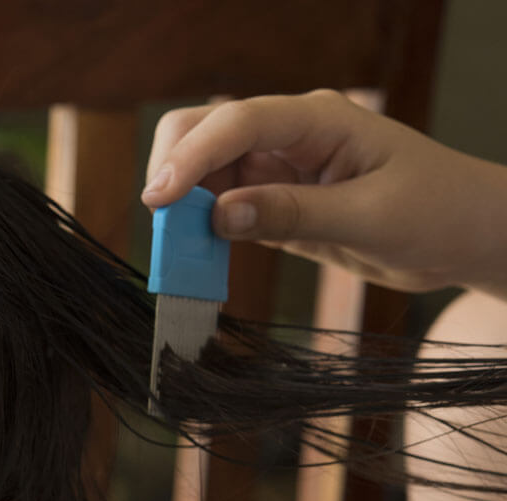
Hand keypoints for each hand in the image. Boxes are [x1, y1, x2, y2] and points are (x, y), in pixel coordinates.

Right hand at [141, 89, 506, 297]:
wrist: (466, 236)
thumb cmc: (437, 212)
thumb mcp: (369, 217)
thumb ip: (292, 214)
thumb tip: (220, 217)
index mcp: (319, 119)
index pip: (238, 123)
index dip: (192, 156)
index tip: (160, 199)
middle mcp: (289, 135)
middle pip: (204, 131)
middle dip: (174, 171)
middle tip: (161, 224)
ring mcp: (278, 168)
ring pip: (205, 174)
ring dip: (184, 208)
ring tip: (177, 250)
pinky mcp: (274, 202)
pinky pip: (222, 210)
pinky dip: (202, 231)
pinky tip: (197, 255)